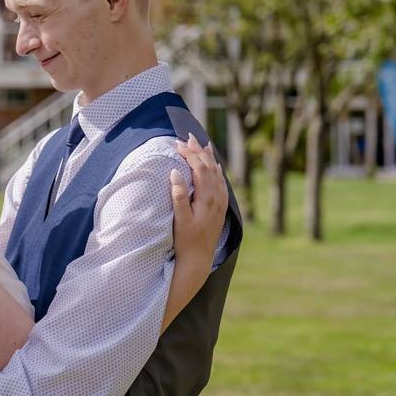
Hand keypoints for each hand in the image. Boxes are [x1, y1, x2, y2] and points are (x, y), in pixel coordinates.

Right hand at [169, 134, 228, 266]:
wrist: (198, 259)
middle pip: (209, 167)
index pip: (199, 168)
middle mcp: (216, 198)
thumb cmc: (186, 241)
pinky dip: (217, 170)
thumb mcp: (179, 219)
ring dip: (208, 157)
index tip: (177, 144)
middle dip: (198, 150)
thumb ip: (178, 196)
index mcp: (207, 198)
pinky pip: (221, 182)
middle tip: (188, 137)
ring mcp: (220, 203)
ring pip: (217, 173)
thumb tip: (175, 173)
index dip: (189, 154)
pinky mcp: (220, 208)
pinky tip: (215, 166)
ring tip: (203, 144)